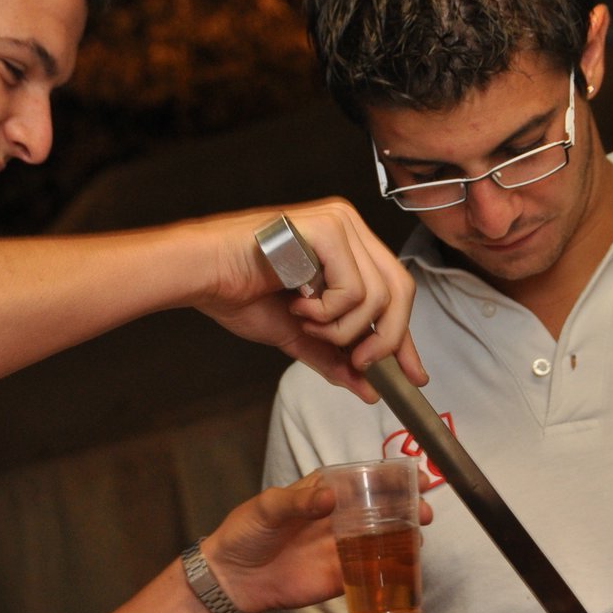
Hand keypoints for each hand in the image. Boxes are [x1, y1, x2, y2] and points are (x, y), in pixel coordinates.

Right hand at [192, 199, 425, 402]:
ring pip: (377, 296)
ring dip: (341, 328)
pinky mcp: (327, 228)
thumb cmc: (238, 291)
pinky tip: (297, 305)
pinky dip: (326, 313)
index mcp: (346, 245)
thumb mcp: (298, 333)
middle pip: (400, 291)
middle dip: (385, 340)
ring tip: (305, 322)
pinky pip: (352, 290)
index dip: (405, 337)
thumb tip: (368, 389)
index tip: (412, 375)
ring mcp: (340, 223)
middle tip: (358, 363)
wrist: (200, 274)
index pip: (394, 291)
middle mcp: (349, 227)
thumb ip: (334, 357)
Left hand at [200, 472, 435, 612]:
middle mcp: (338, 518)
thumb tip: (330, 497)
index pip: (364, 479)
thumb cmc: (246, 532)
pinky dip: (388, 570)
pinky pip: (370, 573)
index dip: (392, 477)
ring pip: (382, 540)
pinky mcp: (339, 577)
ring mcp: (341, 547)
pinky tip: (404, 567)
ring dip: (404, 538)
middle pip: (381, 509)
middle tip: (424, 510)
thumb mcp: (268, 508)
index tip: (416, 476)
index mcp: (323, 491)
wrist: (232, 577)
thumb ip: (299, 501)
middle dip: (407, 507)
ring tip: (418, 537)